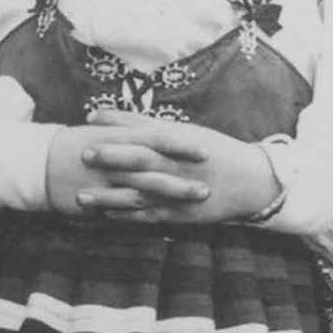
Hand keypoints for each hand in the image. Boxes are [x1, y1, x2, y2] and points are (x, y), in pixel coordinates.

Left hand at [47, 113, 278, 224]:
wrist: (251, 180)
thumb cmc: (215, 151)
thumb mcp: (187, 133)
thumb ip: (150, 125)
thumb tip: (115, 115)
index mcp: (178, 143)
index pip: (144, 129)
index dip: (116, 123)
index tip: (89, 118)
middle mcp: (176, 166)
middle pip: (140, 160)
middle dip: (111, 157)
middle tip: (83, 153)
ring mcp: (177, 192)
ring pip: (139, 194)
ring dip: (109, 197)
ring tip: (81, 197)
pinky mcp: (180, 214)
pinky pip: (149, 217)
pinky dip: (127, 218)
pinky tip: (105, 217)